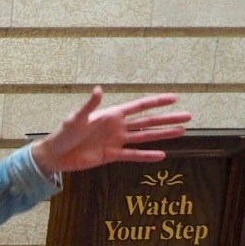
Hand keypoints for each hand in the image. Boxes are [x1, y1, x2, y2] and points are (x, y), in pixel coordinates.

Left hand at [32, 87, 190, 176]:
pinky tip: (162, 155)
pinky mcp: (112, 155)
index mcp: (111, 115)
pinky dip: (147, 156)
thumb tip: (98, 89)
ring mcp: (116, 141)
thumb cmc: (64, 133)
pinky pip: (133, 155)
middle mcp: (117, 127)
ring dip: (163, 134)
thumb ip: (89, 106)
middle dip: (168, 118)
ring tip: (182, 132)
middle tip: (188, 116)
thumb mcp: (75, 118)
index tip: (175, 98)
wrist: (55, 155)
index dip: (156, 102)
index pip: (139, 106)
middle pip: (148, 121)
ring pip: (145, 137)